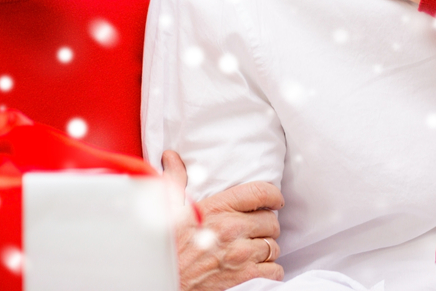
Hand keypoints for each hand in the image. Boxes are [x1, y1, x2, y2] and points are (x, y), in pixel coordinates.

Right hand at [162, 150, 284, 290]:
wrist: (160, 282)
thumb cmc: (166, 250)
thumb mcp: (168, 211)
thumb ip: (175, 181)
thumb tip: (171, 157)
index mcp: (217, 209)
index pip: (260, 192)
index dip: (273, 196)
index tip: (275, 201)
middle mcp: (232, 230)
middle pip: (271, 221)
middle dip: (265, 226)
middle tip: (255, 232)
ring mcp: (241, 256)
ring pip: (273, 246)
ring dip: (266, 249)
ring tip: (252, 252)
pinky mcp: (246, 278)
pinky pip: (274, 270)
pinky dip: (269, 270)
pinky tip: (256, 269)